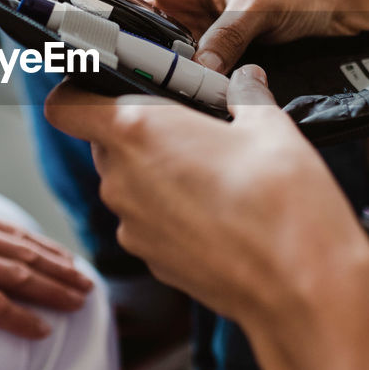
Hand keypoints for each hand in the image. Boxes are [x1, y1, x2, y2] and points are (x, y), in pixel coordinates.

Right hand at [0, 192, 92, 337]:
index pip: (15, 233)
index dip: (45, 249)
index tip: (66, 260)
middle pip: (27, 253)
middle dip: (61, 269)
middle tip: (86, 284)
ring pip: (21, 277)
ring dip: (54, 291)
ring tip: (78, 303)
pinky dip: (22, 318)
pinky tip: (42, 329)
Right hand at [21, 0, 356, 71]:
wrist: (337, 20)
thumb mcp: (266, 5)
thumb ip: (230, 32)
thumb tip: (199, 69)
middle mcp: (172, 3)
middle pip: (105, 6)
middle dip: (64, 13)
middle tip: (24, 25)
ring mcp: (180, 34)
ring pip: (125, 44)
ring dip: (97, 56)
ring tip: (60, 68)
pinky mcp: (195, 62)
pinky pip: (155, 71)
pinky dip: (137, 84)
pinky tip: (118, 100)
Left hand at [43, 66, 368, 326]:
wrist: (301, 288)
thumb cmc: (283, 203)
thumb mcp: (271, 127)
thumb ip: (246, 96)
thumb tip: (244, 81)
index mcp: (139, 132)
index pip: (66, 105)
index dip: (78, 89)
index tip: (107, 84)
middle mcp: (122, 181)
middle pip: (104, 142)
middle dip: (138, 129)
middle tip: (189, 122)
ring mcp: (134, 226)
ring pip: (128, 182)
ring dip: (156, 171)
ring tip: (213, 169)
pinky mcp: (152, 260)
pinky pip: (148, 220)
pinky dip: (171, 210)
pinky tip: (218, 210)